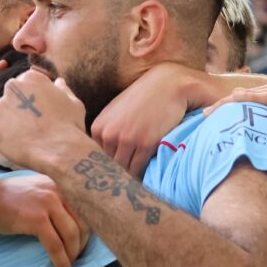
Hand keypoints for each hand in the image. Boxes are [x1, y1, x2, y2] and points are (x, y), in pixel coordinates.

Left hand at [0, 69, 87, 173]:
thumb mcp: (73, 102)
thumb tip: (59, 82)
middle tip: (32, 127)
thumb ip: (62, 90)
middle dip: (18, 110)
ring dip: (9, 124)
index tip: (39, 114)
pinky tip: (17, 145)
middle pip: (10, 98)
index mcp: (30, 78)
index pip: (24, 85)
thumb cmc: (70, 126)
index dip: (32, 101)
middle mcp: (12, 87)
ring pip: (1, 115)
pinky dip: (2, 139)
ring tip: (26, 138)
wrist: (60, 150)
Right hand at [0, 174, 88, 266]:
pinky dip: (61, 260)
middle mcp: (58, 190)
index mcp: (60, 183)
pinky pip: (56, 244)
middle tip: (78, 256)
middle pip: (84, 222)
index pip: (85, 208)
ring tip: (70, 265)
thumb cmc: (8, 198)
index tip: (84, 244)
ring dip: (74, 254)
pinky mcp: (36, 219)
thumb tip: (77, 225)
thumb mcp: (38, 191)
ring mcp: (47, 204)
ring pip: (72, 234)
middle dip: (83, 244)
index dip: (89, 229)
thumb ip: (57, 200)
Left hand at [92, 63, 195, 177]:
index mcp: (99, 128)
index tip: (116, 173)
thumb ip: (108, 131)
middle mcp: (109, 134)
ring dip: (131, 176)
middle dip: (118, 174)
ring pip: (124, 170)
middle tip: (127, 182)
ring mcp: (126, 139)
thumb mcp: (117, 111)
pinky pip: (140, 169)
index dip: (108, 167)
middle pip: (110, 167)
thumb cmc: (144, 97)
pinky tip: (148, 174)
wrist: (168, 85)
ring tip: (137, 181)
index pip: (97, 158)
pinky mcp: (145, 144)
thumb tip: (105, 156)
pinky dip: (143, 175)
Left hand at [205, 82, 266, 162]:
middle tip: (202, 116)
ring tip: (208, 114)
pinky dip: (243, 100)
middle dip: (222, 105)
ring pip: (247, 96)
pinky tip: (228, 104)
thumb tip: (256, 166)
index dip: (228, 110)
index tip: (210, 121)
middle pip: (243, 98)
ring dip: (226, 103)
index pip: (247, 103)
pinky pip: (260, 98)